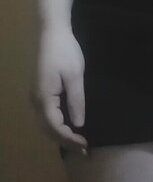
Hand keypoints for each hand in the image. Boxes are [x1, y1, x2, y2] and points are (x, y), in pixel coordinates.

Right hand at [30, 22, 87, 154]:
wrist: (52, 31)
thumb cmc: (65, 51)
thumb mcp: (75, 75)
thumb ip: (76, 100)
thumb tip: (78, 124)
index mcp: (44, 98)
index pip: (55, 128)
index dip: (70, 139)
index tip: (86, 145)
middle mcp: (36, 100)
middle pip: (48, 129)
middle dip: (66, 141)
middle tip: (84, 150)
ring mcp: (36, 96)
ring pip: (46, 123)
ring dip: (61, 134)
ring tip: (78, 142)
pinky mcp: (40, 91)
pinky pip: (47, 114)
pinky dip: (57, 124)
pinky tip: (69, 126)